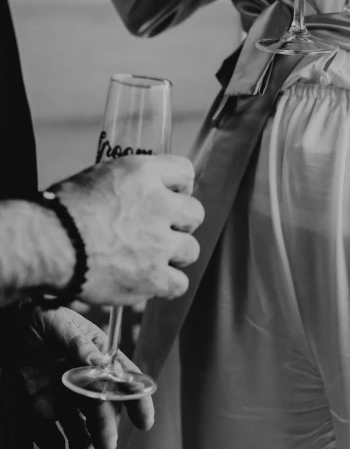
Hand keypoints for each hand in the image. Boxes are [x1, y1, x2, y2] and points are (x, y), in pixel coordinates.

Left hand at [9, 305, 152, 448]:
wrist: (9, 323)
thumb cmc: (40, 314)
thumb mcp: (59, 323)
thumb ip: (78, 343)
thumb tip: (100, 362)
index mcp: (97, 353)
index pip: (123, 376)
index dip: (136, 397)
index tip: (144, 418)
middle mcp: (85, 378)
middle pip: (102, 406)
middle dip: (107, 426)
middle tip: (107, 443)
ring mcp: (65, 395)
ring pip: (81, 424)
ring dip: (86, 439)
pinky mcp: (42, 408)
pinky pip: (50, 433)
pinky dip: (55, 444)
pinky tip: (59, 447)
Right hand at [56, 154, 202, 304]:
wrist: (48, 243)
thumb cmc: (62, 209)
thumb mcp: (99, 175)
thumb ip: (131, 183)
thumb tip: (144, 193)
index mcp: (144, 173)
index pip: (185, 171)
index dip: (178, 186)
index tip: (170, 196)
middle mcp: (159, 204)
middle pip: (195, 213)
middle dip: (179, 222)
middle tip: (160, 230)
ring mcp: (159, 242)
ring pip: (191, 250)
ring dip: (174, 254)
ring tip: (151, 257)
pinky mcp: (153, 277)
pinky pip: (179, 284)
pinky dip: (166, 284)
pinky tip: (150, 280)